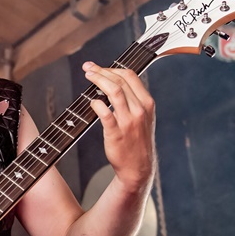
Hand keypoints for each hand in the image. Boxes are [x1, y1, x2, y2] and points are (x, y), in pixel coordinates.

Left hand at [83, 61, 155, 194]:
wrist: (138, 168)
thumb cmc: (137, 141)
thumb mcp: (143, 117)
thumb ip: (133, 100)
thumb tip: (114, 82)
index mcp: (147, 103)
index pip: (130, 76)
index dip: (112, 68)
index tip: (99, 67)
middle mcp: (140, 110)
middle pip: (120, 81)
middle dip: (101, 71)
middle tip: (88, 68)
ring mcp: (129, 121)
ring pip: (114, 91)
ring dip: (98, 80)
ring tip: (87, 76)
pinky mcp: (117, 133)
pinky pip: (105, 112)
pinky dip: (96, 103)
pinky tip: (91, 101)